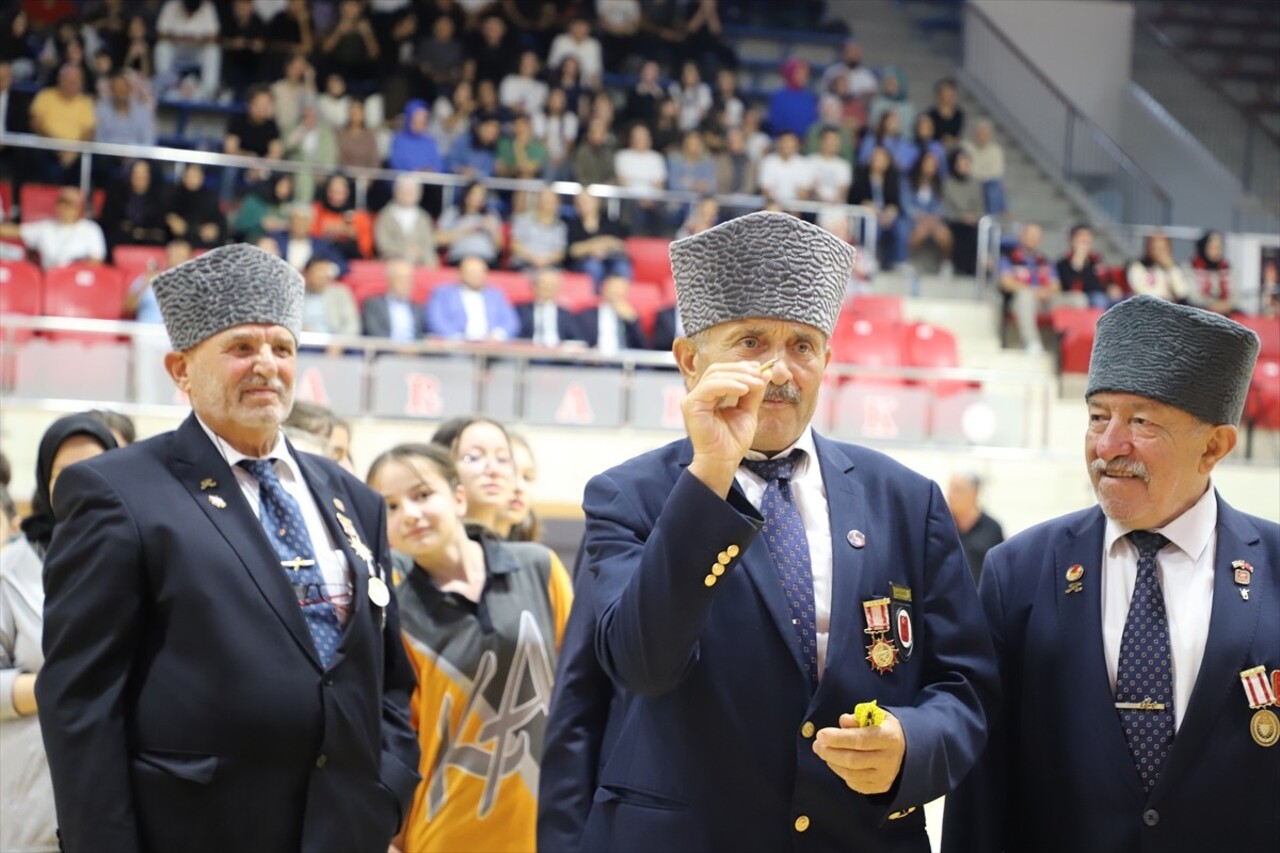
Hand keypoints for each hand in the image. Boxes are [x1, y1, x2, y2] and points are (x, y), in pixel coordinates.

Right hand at [682, 359, 774, 492]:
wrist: (723, 461)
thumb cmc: (732, 442)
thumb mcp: (748, 411)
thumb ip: (753, 393)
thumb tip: (765, 372)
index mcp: (710, 396)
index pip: (723, 373)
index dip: (741, 368)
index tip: (761, 369)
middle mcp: (699, 395)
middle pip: (717, 370)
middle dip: (741, 370)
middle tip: (760, 374)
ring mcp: (693, 399)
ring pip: (714, 375)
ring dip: (739, 376)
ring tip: (756, 383)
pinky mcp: (691, 405)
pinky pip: (710, 387)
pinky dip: (729, 385)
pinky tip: (744, 389)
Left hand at [812, 710, 905, 793]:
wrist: (907, 749)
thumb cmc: (885, 729)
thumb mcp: (875, 716)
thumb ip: (858, 717)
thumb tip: (843, 721)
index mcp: (889, 737)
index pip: (860, 740)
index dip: (838, 738)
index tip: (821, 734)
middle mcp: (889, 759)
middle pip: (852, 760)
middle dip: (829, 752)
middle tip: (817, 745)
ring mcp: (885, 776)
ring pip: (851, 774)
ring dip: (832, 763)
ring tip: (823, 752)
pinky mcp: (880, 787)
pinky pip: (854, 784)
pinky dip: (841, 773)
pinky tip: (836, 762)